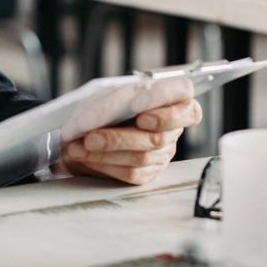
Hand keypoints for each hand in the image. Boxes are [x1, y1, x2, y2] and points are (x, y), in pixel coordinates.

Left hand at [62, 83, 203, 184]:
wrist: (85, 127)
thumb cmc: (102, 106)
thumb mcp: (107, 93)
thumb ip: (117, 100)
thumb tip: (113, 112)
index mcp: (172, 101)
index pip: (188, 107)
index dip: (168, 114)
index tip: (142, 117)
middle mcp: (172, 128)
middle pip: (158, 137)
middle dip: (119, 138)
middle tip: (90, 137)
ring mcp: (163, 153)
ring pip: (142, 157)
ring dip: (105, 152)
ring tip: (77, 147)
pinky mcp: (149, 172)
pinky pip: (131, 173)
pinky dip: (104, 164)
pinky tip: (86, 157)